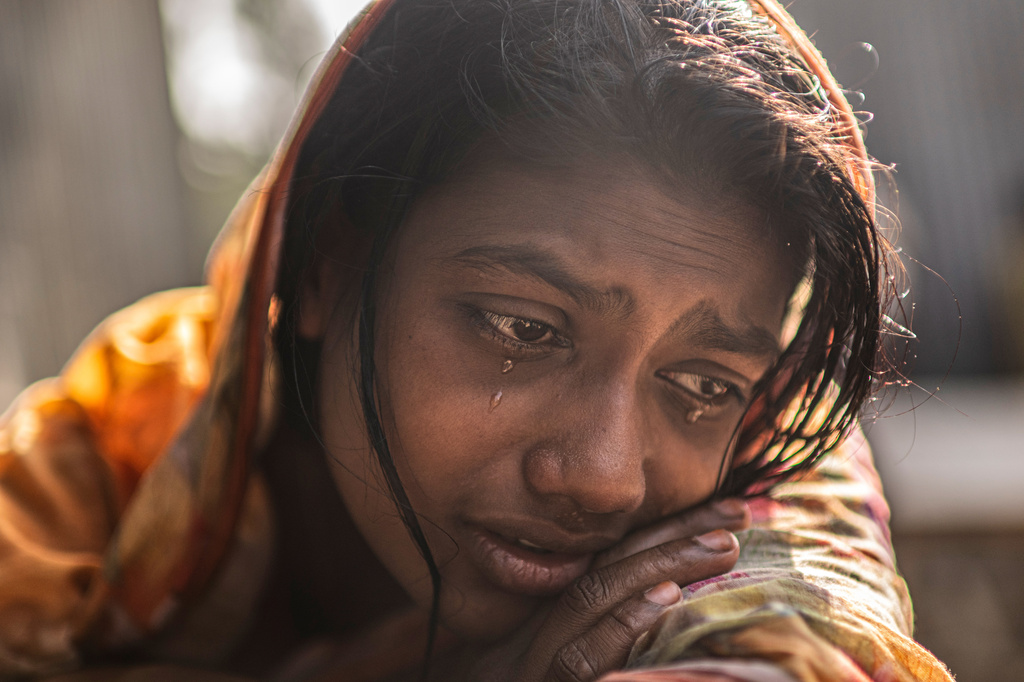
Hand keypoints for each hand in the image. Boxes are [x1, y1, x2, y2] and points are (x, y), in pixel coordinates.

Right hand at [461, 499, 749, 681]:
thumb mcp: (528, 675)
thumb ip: (577, 644)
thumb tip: (656, 610)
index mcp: (537, 626)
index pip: (601, 564)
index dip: (660, 534)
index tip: (717, 513)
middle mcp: (530, 636)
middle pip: (602, 569)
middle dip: (673, 537)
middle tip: (736, 514)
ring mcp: (531, 664)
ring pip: (593, 601)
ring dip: (660, 567)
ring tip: (720, 545)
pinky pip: (580, 660)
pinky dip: (621, 627)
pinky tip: (662, 602)